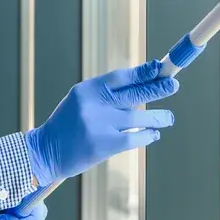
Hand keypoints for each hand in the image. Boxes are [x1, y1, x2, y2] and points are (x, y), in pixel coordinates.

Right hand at [24, 59, 178, 185]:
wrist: (46, 152)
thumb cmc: (69, 124)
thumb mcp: (82, 101)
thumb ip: (107, 94)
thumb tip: (142, 85)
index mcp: (87, 89)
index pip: (120, 76)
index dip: (142, 72)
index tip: (159, 67)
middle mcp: (93, 105)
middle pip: (133, 94)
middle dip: (157, 88)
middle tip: (173, 84)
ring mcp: (99, 125)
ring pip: (138, 118)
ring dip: (157, 117)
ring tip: (168, 118)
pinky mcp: (104, 145)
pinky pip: (134, 138)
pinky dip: (147, 135)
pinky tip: (154, 134)